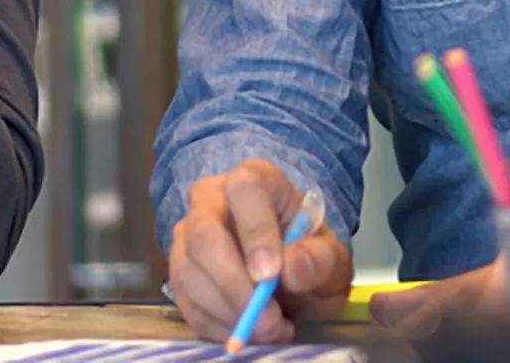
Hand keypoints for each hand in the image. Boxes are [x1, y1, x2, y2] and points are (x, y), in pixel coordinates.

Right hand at [167, 160, 351, 343]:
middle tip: (266, 320)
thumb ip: (319, 260)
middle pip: (204, 233)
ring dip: (228, 311)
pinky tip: (246, 330)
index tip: (271, 275)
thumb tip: (291, 269)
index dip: (255, 231)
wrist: (290, 271)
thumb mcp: (331, 257)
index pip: (245, 189)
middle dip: (234, 285)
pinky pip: (186, 301)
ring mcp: (188, 234)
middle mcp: (213, 199)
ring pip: (189, 272)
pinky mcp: (178, 271)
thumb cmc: (308, 253)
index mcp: (257, 180)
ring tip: (268, 328)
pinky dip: (216, 325)